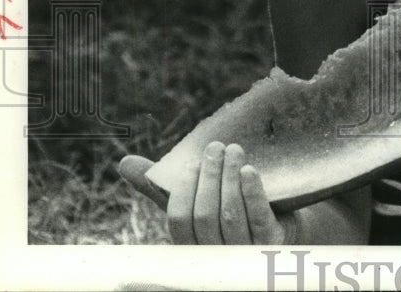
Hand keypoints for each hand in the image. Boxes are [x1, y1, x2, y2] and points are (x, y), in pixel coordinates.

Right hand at [119, 142, 294, 243]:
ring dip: (229, 177)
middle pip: (206, 215)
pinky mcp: (270, 243)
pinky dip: (252, 192)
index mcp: (191, 246)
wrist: (275, 228)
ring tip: (233, 149)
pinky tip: (248, 170)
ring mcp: (243, 252)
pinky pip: (259, 218)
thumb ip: (161, 187)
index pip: (179, 220)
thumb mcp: (194, 203)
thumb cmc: (223, 214)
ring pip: (231, 214)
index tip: (192, 163)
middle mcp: (215, 254)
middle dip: (209, 177)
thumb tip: (125, 163)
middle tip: (215, 146)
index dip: (184, 190)